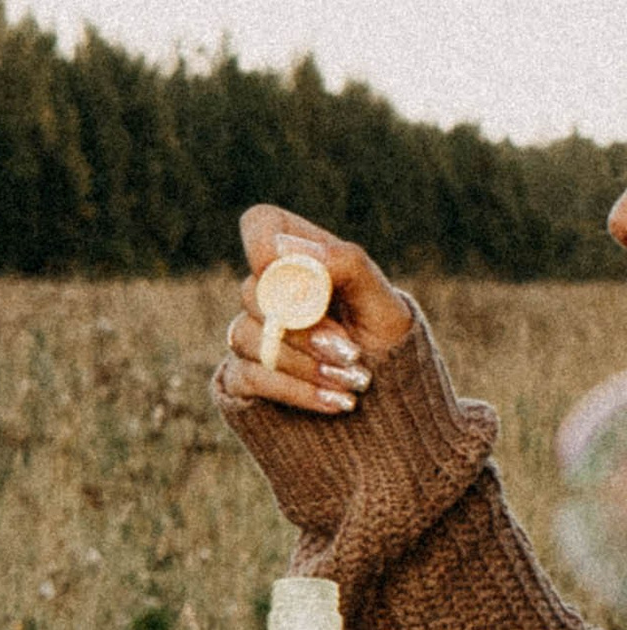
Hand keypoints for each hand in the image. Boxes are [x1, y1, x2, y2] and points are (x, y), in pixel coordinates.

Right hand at [220, 201, 412, 416]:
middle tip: (352, 351)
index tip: (298, 280)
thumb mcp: (382, 302)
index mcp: (302, 258)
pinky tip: (335, 401)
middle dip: (305, 327)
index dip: (264, 245)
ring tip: (354, 382)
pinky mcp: (244, 376)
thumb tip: (282, 247)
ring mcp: (252, 334)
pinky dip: (298, 392)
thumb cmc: (385, 342)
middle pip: (253, 292)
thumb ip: (344, 265)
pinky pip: (251, 377)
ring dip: (307, 364)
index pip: (260, 225)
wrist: (385, 403)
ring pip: (249, 339)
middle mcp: (269, 292)